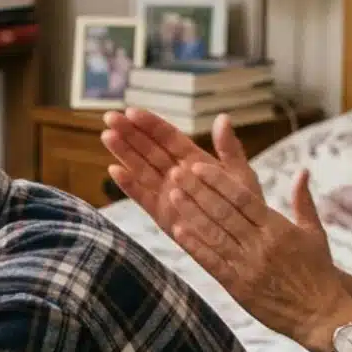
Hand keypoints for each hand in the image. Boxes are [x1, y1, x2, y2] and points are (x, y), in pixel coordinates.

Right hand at [100, 108, 243, 233]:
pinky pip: (142, 197)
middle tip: (109, 117)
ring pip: (141, 168)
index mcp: (193, 159)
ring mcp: (167, 193)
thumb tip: (223, 118)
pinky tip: (114, 170)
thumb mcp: (240, 173)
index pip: (168, 137)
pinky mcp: (161, 214)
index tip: (131, 111)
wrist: (244, 240)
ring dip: (124, 153)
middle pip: (148, 149)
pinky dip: (129, 185)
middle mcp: (176, 173)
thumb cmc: (244, 205)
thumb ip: (229, 148)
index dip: (150, 124)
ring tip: (107, 135)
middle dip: (129, 133)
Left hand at [104, 109, 351, 351]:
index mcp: (278, 228)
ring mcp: (248, 266)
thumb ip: (303, 201)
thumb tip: (302, 170)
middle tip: (176, 171)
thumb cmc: (318, 272)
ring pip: (214, 234)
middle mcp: (261, 244)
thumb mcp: (315, 233)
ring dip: (190, 213)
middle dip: (198, 190)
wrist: (321, 314)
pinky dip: (195, 246)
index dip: (218, 181)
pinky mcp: (239, 287)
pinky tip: (177, 231)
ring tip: (171, 194)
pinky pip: (212, 263)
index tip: (198, 166)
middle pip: (224, 212)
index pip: (243, 198)